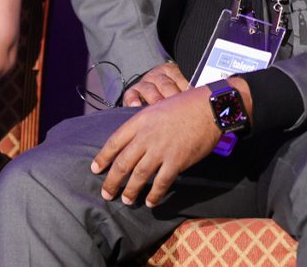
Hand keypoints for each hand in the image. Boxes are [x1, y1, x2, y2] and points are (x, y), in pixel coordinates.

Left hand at [91, 86, 221, 207]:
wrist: (210, 107)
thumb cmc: (186, 104)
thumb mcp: (158, 107)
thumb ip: (145, 124)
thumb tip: (136, 140)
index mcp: (140, 121)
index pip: (114, 142)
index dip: (103, 158)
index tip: (96, 169)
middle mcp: (146, 136)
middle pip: (122, 163)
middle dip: (112, 181)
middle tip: (106, 194)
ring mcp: (161, 150)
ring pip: (139, 176)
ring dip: (130, 191)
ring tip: (126, 200)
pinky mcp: (176, 161)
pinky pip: (161, 183)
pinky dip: (154, 195)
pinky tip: (150, 202)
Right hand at [122, 61, 188, 106]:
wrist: (152, 90)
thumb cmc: (171, 93)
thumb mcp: (181, 87)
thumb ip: (188, 92)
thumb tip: (197, 98)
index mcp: (172, 71)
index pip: (180, 78)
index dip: (186, 90)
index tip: (191, 100)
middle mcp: (158, 75)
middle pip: (166, 85)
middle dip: (172, 97)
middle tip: (177, 109)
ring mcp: (145, 83)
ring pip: (149, 89)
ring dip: (155, 99)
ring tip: (159, 109)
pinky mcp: (132, 91)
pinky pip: (131, 94)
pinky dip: (133, 100)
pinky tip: (137, 106)